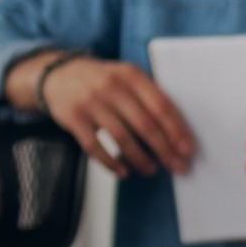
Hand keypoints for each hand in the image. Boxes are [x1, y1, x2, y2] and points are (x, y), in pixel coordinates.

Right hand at [26, 54, 192, 176]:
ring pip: (122, 138)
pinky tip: (123, 171)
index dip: (176, 129)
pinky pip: (95, 147)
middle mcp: (112, 87)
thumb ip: (147, 95)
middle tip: (177, 166)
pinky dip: (111, 163)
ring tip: (151, 169)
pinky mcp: (74, 118)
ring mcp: (91, 102)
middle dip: (164, 149)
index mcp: (131, 75)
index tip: (187, 149)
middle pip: (145, 124)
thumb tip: (176, 130)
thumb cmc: (101, 80)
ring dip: (140, 159)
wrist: (58, 75)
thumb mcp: (125, 76)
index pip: (160, 105)